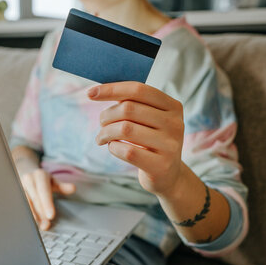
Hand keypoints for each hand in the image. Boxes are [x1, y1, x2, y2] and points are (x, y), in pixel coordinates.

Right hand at [20, 169, 75, 229]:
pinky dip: (26, 215)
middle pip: (34, 199)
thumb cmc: (42, 180)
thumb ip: (63, 187)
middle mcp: (28, 179)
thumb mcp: (53, 181)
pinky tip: (31, 223)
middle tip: (46, 225)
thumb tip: (73, 188)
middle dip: (40, 213)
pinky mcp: (15, 194)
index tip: (51, 216)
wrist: (26, 172)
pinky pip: (20, 206)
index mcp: (39, 175)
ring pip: (25, 204)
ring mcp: (20, 187)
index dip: (47, 204)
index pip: (43, 191)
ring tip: (40, 226)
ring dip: (33, 216)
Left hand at [88, 81, 185, 196]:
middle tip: (101, 124)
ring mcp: (170, 145)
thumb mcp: (149, 119)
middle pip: (128, 109)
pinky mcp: (161, 165)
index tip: (90, 93)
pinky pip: (127, 151)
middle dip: (107, 115)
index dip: (111, 89)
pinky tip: (113, 148)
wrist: (168, 175)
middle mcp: (175, 123)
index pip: (138, 89)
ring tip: (102, 138)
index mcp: (172, 106)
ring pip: (125, 129)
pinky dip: (113, 148)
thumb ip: (132, 104)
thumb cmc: (150, 141)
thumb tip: (97, 91)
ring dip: (106, 132)